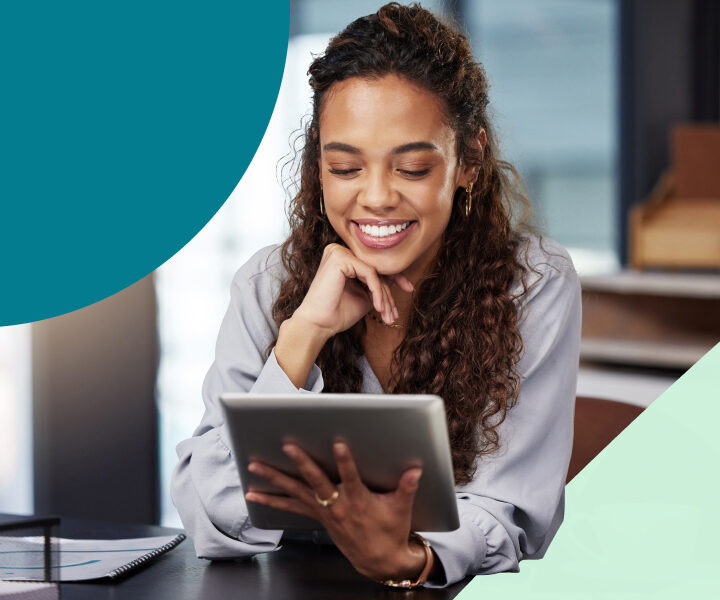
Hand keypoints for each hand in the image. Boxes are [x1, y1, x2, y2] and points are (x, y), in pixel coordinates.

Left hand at [245, 442, 428, 581]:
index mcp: (359, 500)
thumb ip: (407, 486)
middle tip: (288, 446)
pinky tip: (253, 495)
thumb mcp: (401, 509)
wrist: (379, 561)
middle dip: (302, 462)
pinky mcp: (317, 516)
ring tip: (254, 466)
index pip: (351, 477)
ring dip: (274, 479)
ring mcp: (324, 512)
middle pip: (316, 481)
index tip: (338, 444)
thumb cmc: (390, 531)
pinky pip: (290, 507)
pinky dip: (271, 500)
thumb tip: (416, 469)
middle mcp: (337, 505)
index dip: (345, 461)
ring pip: (295, 492)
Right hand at [293, 244, 413, 337]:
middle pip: (376, 269)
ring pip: (375, 272)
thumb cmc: (337, 312)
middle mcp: (340, 251)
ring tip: (387, 316)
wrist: (318, 324)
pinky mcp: (339, 258)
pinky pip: (370, 273)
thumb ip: (377, 285)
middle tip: (395, 313)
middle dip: (389, 293)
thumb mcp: (364, 296)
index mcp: (343, 258)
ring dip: (384, 296)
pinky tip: (378, 307)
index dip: (395, 277)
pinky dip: (377, 291)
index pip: (373, 265)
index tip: (409, 289)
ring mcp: (338, 252)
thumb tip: (398, 279)